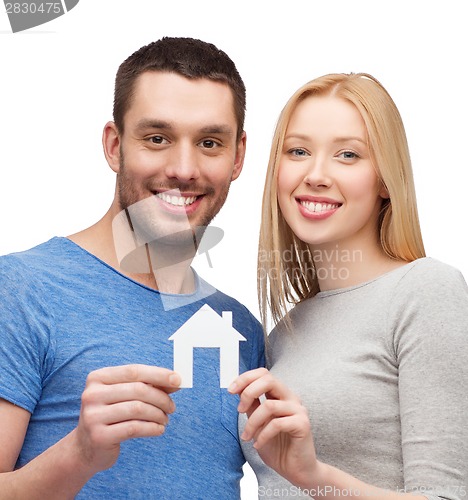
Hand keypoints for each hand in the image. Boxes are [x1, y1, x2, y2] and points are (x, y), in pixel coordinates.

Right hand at [75, 364, 180, 472]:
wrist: (86, 448)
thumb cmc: (112, 415)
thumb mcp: (125, 396)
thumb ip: (148, 385)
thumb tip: (175, 381)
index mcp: (97, 377)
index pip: (133, 371)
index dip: (158, 374)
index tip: (178, 380)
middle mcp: (92, 394)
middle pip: (138, 390)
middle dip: (161, 398)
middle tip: (172, 407)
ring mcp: (93, 416)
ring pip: (138, 409)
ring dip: (158, 414)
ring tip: (165, 419)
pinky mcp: (99, 436)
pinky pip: (134, 428)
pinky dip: (152, 428)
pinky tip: (159, 429)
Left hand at [229, 368, 317, 487]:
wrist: (295, 470)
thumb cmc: (277, 446)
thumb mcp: (258, 422)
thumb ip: (252, 405)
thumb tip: (237, 389)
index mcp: (281, 394)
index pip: (264, 374)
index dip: (246, 378)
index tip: (231, 390)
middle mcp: (291, 398)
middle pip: (269, 380)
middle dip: (248, 392)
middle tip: (239, 410)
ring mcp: (299, 410)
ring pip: (269, 405)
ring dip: (252, 422)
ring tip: (247, 436)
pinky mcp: (303, 424)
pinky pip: (277, 423)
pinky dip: (263, 435)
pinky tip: (258, 444)